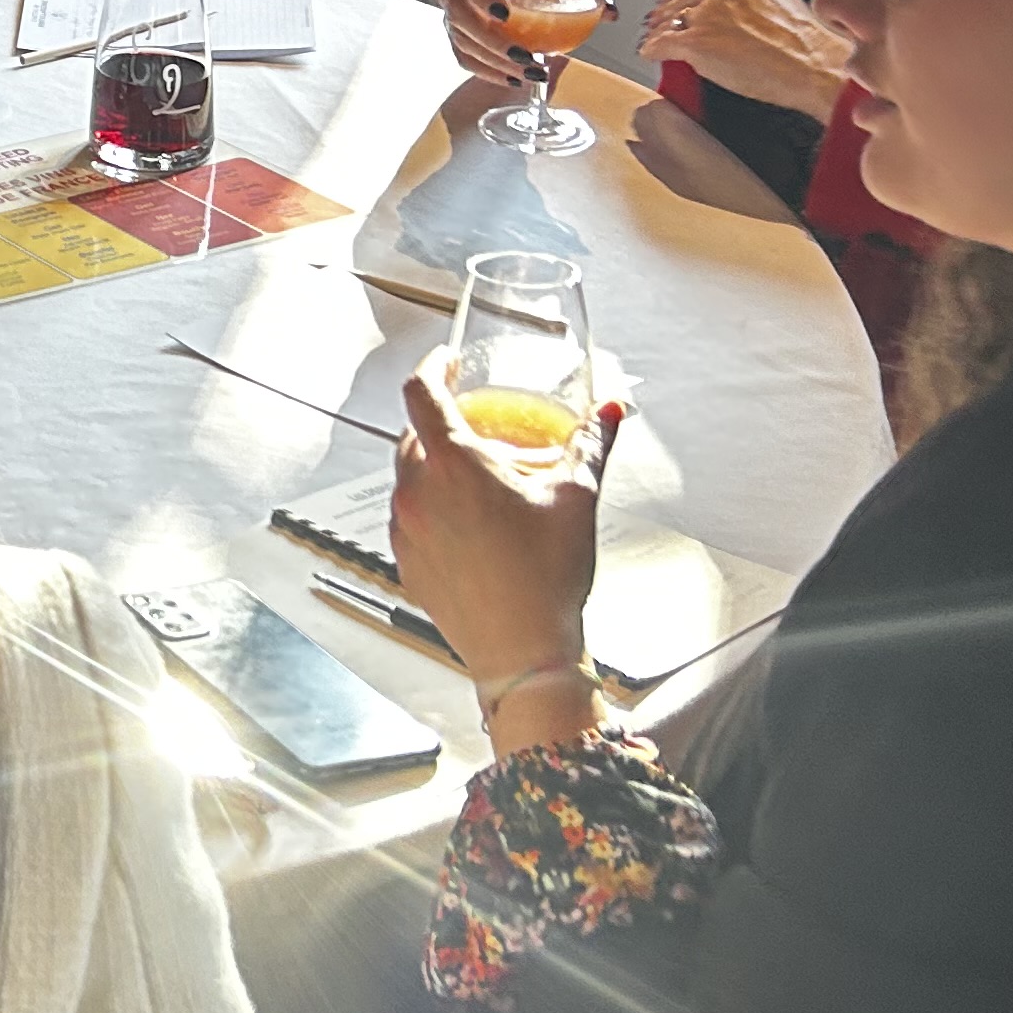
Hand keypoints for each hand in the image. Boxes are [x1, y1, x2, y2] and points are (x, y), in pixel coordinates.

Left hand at [392, 354, 614, 750]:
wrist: (523, 650)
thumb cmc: (546, 579)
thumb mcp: (576, 499)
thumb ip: (591, 445)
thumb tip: (610, 413)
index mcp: (454, 465)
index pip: (421, 392)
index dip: (432, 367)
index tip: (446, 363)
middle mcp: (417, 492)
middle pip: (412, 434)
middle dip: (441, 422)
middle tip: (475, 427)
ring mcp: (403, 528)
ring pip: (407, 477)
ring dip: (435, 468)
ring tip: (478, 483)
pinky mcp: (404, 561)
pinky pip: (408, 518)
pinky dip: (430, 508)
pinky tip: (468, 525)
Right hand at [437, 0, 603, 87]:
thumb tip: (607, 10)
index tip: (505, 12)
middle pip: (460, 15)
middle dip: (494, 43)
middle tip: (526, 57)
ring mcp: (455, 8)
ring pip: (463, 41)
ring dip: (496, 63)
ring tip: (532, 72)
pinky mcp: (462, 31)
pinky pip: (467, 56)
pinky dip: (489, 72)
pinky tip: (516, 79)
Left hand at [641, 0, 846, 119]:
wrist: (814, 69)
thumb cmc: (806, 45)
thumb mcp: (778, 1)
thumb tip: (727, 9)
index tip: (673, 0)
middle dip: (666, 13)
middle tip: (656, 23)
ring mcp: (706, 13)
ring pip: (667, 20)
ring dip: (657, 32)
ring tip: (652, 41)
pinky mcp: (696, 41)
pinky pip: (660, 44)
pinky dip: (652, 50)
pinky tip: (650, 54)